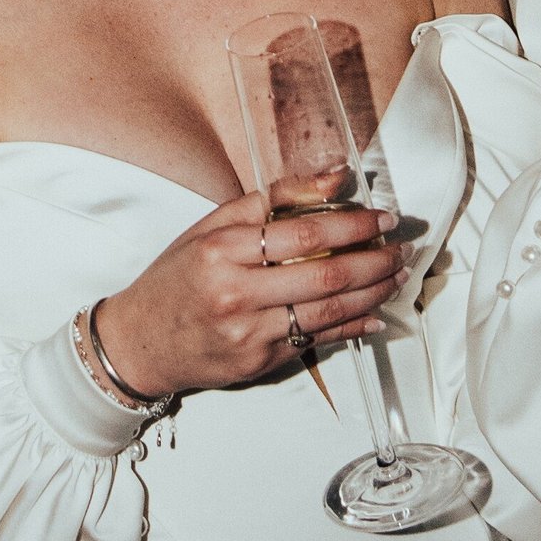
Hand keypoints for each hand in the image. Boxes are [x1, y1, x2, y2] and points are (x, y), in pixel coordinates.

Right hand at [95, 188, 411, 399]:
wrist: (139, 343)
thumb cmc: (176, 279)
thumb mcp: (211, 227)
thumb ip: (274, 199)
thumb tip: (336, 177)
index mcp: (222, 250)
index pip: (303, 233)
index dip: (352, 225)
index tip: (381, 218)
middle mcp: (236, 293)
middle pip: (325, 275)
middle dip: (375, 261)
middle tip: (401, 249)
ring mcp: (249, 333)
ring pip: (329, 312)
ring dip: (373, 293)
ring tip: (396, 276)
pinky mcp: (259, 362)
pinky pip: (318, 341)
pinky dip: (353, 327)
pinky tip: (375, 314)